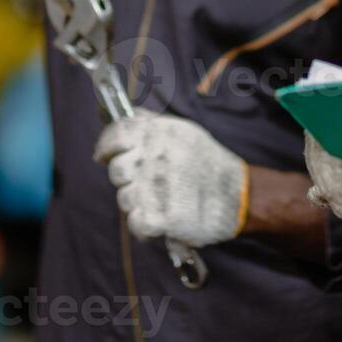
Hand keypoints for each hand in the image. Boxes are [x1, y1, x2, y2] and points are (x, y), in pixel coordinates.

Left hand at [94, 111, 247, 246]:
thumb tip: (126, 114)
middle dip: (127, 179)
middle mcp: (154, 157)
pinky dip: (144, 226)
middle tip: (146, 184)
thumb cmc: (208, 164)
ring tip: (160, 201)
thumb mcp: (183, 131)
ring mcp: (155, 188)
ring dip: (138, 203)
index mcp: (159, 134)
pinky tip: (160, 220)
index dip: (105, 145)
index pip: (116, 133)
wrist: (238, 196)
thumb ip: (151, 122)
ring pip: (124, 198)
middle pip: (116, 170)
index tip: (103, 155)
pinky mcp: (160, 217)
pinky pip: (134, 223)